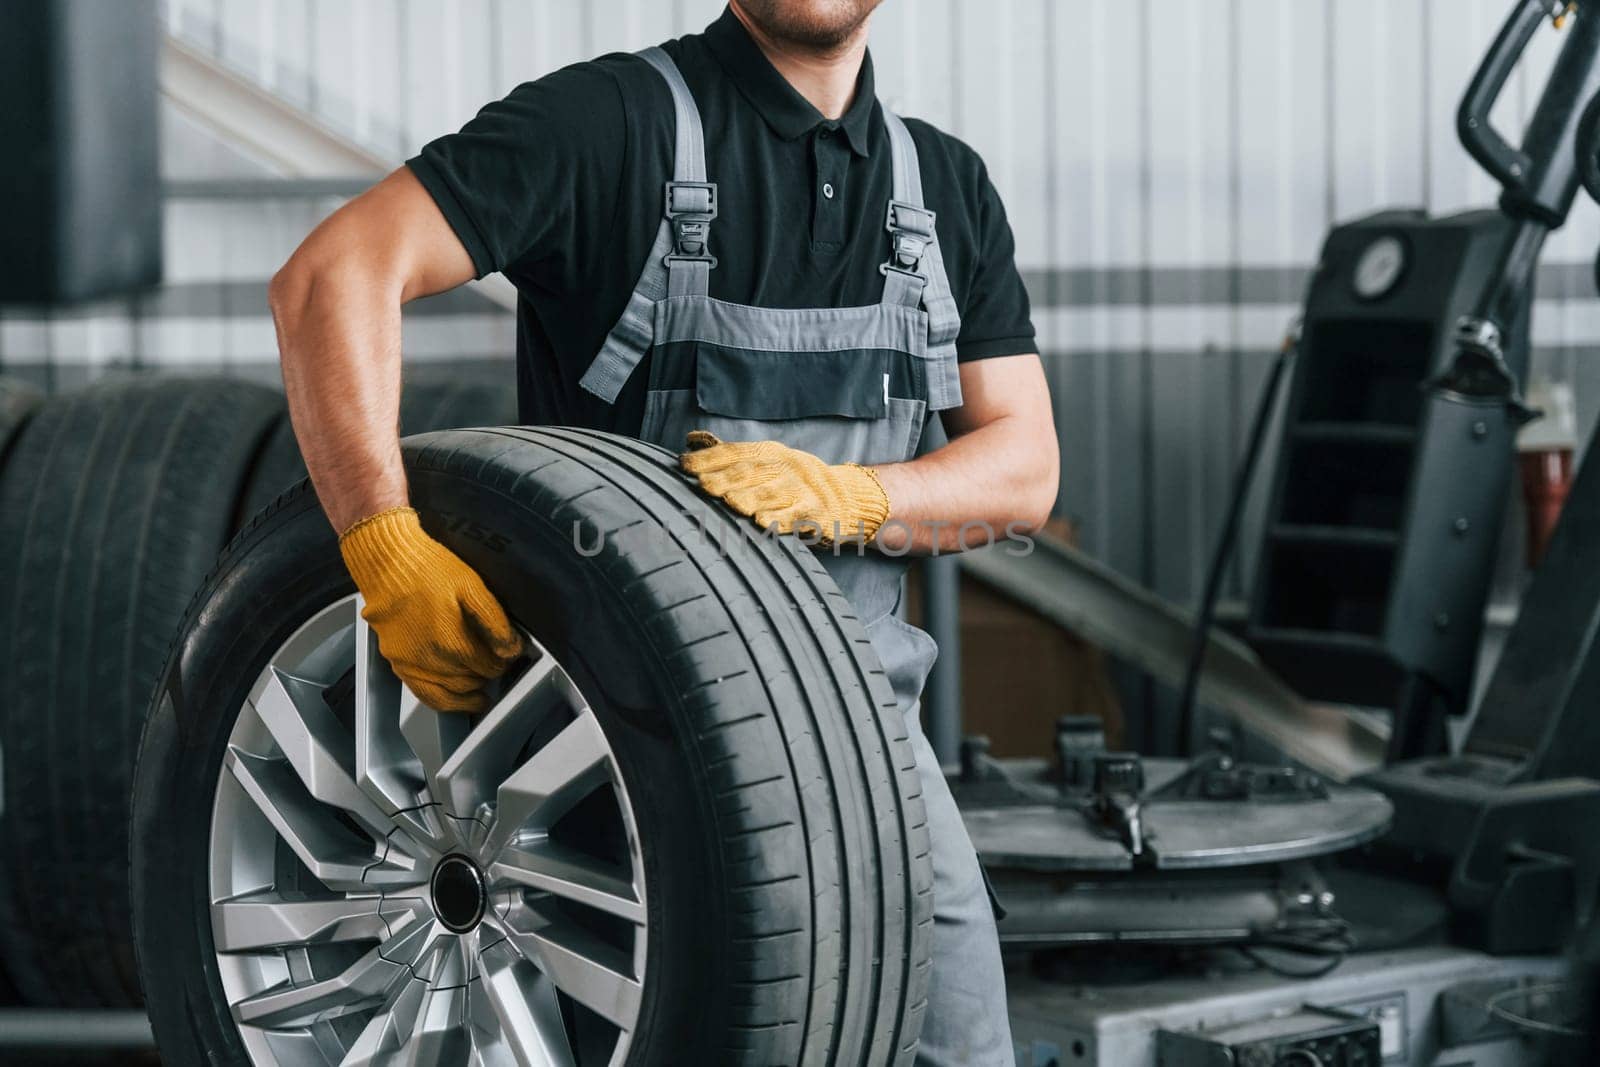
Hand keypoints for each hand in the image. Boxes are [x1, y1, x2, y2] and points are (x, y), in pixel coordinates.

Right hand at [338, 506, 524, 711]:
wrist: (387, 562)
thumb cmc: (427, 569)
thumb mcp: (471, 586)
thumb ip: (494, 621)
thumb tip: (512, 648)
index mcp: (452, 641)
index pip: (490, 666)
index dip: (503, 662)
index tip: (506, 655)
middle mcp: (431, 660)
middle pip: (472, 682)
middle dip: (487, 675)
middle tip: (495, 665)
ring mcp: (411, 664)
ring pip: (450, 695)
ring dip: (468, 692)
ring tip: (480, 688)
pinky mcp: (397, 663)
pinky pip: (423, 694)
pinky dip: (443, 701)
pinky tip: (455, 698)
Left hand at [678, 431, 890, 544]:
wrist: (846, 497)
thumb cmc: (793, 481)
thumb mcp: (765, 460)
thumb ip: (728, 453)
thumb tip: (691, 439)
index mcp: (770, 453)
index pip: (736, 451)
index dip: (710, 458)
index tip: (684, 465)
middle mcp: (785, 467)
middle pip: (751, 471)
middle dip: (725, 477)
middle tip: (703, 486)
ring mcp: (801, 490)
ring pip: (772, 493)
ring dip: (750, 498)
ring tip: (730, 502)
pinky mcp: (816, 514)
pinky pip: (797, 516)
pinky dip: (780, 519)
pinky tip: (762, 523)